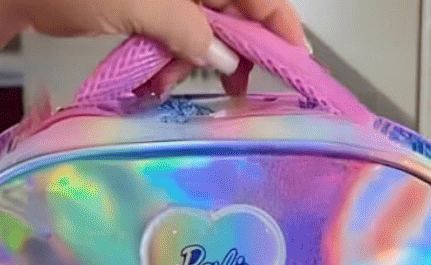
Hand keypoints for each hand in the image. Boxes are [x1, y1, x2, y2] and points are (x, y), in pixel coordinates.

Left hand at [0, 0, 306, 82]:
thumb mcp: (137, 2)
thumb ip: (186, 28)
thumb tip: (224, 54)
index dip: (277, 19)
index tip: (293, 57)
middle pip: (232, 8)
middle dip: (230, 49)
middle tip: (234, 91)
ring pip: (202, 27)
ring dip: (191, 62)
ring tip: (166, 84)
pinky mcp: (144, 5)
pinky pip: (173, 34)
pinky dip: (168, 60)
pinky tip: (154, 78)